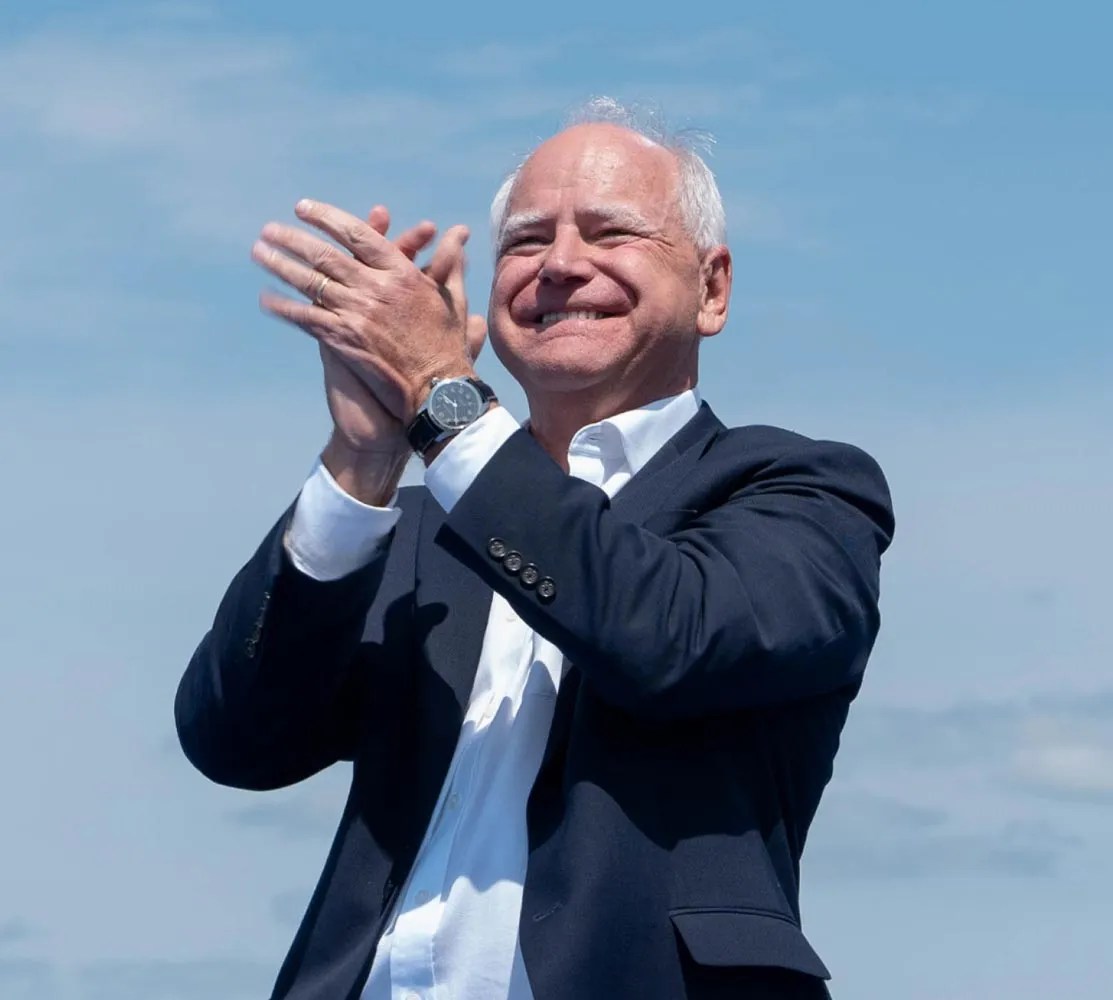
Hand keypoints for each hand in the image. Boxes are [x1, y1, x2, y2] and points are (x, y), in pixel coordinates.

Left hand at [252, 199, 487, 426]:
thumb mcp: (453, 300)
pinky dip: (284, 307)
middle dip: (293, 239)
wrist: (437, 392)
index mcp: (402, 274)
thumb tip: (458, 233)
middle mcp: (376, 288)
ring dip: (281, 265)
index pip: (357, 235)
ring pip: (311, 281)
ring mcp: (357, 313)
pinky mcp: (344, 339)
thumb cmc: (448, 348)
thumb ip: (450, 264)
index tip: (304, 208)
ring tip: (259, 252)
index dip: (327, 218)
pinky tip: (266, 299)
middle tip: (269, 230)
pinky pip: (306, 317)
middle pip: (326, 254)